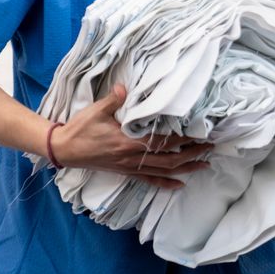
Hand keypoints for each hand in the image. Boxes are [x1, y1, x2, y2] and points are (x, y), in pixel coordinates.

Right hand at [52, 85, 211, 189]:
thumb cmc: (80, 129)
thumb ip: (113, 100)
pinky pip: (149, 180)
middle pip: (168, 160)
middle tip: (209, 149)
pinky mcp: (125, 172)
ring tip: (203, 165)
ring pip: (162, 172)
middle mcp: (131, 158)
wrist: (64, 149)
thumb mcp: (96, 111)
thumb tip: (124, 88)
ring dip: (184, 169)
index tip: (199, 135)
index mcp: (126, 143)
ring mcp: (129, 167)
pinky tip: (178, 185)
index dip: (182, 140)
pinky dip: (165, 183)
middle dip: (191, 155)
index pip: (161, 143)